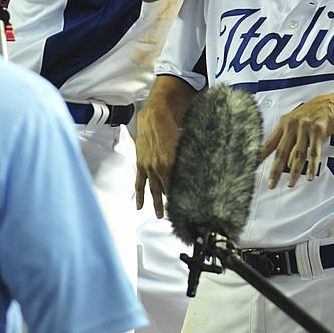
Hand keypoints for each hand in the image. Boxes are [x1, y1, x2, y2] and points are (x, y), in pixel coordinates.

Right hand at [134, 103, 179, 217]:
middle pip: (165, 189)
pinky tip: (139, 206)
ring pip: (152, 189)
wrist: (153, 117)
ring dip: (155, 203)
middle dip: (169, 203)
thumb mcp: (181, 144)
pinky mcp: (140, 164)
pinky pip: (139, 182)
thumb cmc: (170, 127)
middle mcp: (158, 167)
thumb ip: (185, 157)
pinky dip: (139, 195)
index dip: (181, 194)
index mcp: (170, 162)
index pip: (176, 183)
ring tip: (159, 215)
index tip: (187, 204)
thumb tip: (194, 168)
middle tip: (175, 215)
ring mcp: (148, 167)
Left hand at [260, 92, 333, 188]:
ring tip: (291, 183)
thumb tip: (286, 163)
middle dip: (276, 170)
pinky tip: (310, 175)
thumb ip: (290, 142)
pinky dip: (312, 166)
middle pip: (281, 152)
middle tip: (271, 184)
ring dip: (294, 172)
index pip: (269, 142)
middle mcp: (293, 124)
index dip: (260, 156)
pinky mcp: (319, 131)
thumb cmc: (315, 113)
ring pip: (298, 154)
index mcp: (284, 123)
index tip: (253, 166)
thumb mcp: (297, 124)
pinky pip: (314, 152)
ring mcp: (305, 127)